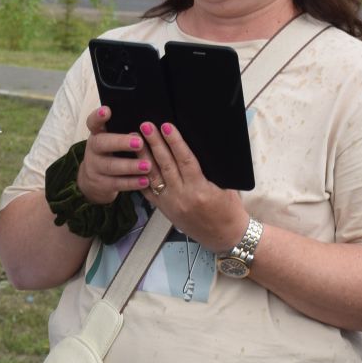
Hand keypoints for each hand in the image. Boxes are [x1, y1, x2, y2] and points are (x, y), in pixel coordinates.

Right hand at [76, 106, 150, 205]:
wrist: (94, 180)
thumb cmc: (111, 152)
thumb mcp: (112, 139)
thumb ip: (124, 130)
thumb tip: (148, 123)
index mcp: (97, 133)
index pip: (93, 122)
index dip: (98, 116)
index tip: (107, 110)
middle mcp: (93, 149)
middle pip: (102, 144)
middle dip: (120, 142)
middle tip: (139, 142)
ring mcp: (95, 167)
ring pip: (111, 166)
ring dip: (130, 166)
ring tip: (147, 165)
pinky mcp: (101, 184)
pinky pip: (116, 184)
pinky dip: (131, 183)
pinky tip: (145, 181)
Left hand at [137, 121, 247, 252]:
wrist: (224, 236)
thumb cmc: (229, 209)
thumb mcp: (225, 186)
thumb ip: (209, 169)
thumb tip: (195, 146)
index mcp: (200, 189)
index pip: (185, 160)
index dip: (175, 142)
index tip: (166, 126)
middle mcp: (182, 196)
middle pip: (165, 165)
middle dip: (154, 143)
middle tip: (145, 126)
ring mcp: (170, 204)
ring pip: (153, 176)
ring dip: (143, 156)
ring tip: (135, 139)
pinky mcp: (164, 210)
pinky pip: (148, 191)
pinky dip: (140, 176)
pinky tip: (133, 162)